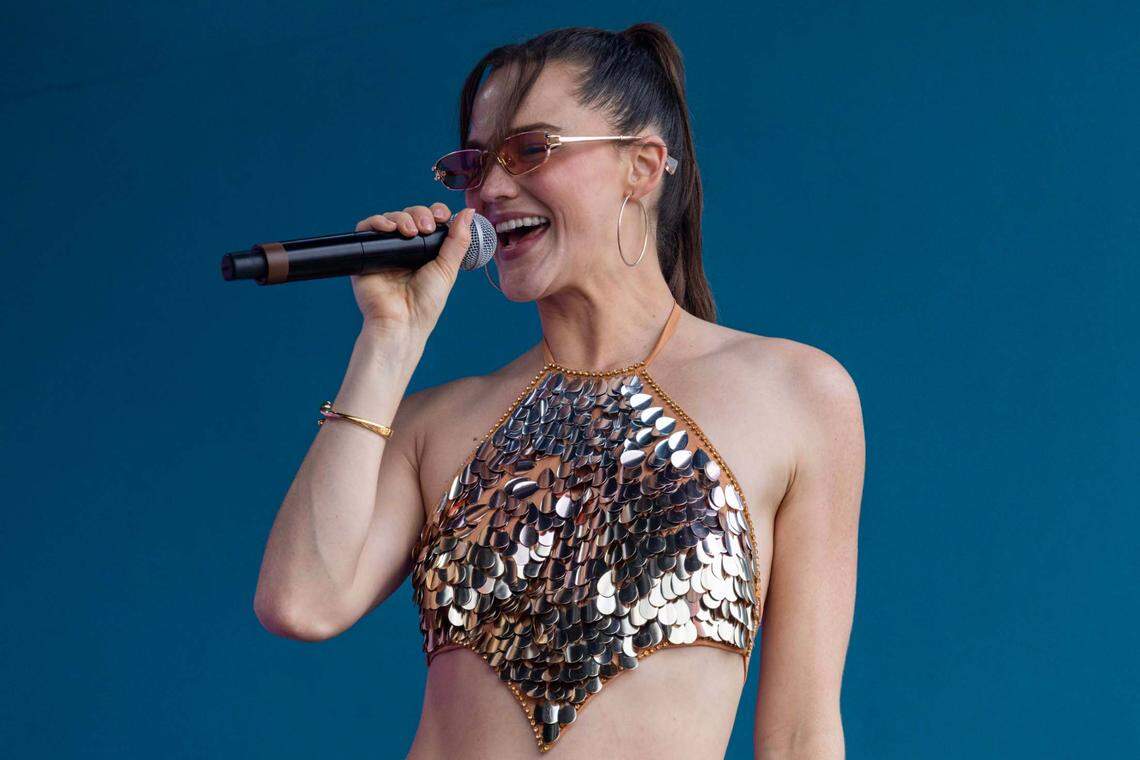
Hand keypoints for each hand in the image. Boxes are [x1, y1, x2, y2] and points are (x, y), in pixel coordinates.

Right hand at [350, 203, 475, 335]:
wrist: (402, 321)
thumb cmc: (426, 303)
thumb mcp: (447, 268)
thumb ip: (458, 240)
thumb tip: (469, 213)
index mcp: (426, 250)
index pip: (430, 219)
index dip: (435, 212)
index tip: (442, 216)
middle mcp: (405, 248)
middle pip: (410, 214)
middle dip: (420, 214)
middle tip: (426, 228)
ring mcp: (385, 249)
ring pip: (391, 218)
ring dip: (402, 218)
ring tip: (410, 232)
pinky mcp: (367, 253)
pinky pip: (366, 228)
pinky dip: (377, 222)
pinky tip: (389, 229)